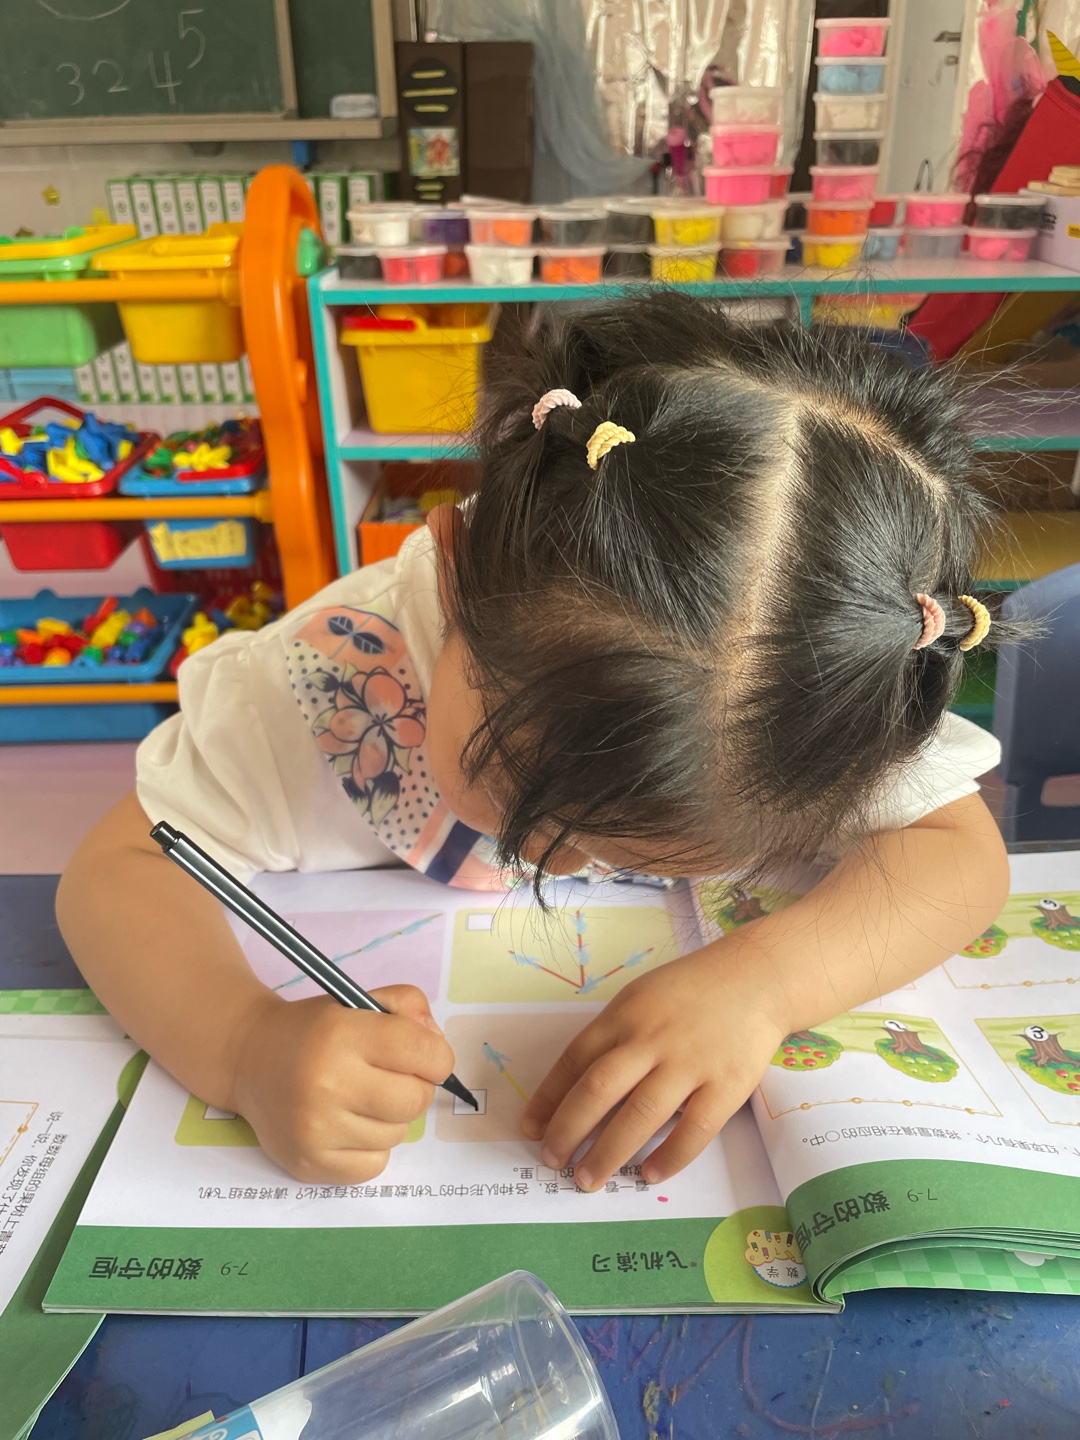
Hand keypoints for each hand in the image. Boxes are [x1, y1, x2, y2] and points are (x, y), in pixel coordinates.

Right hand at [231, 985, 453, 1182]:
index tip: (425, 1056)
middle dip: (415, 1087)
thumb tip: (437, 1043)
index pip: (423, 1052)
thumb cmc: (313, 1031)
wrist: (248, 1059)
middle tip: (392, 1078)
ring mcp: (316, 1129)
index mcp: (342, 1035)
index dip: (436, 1055)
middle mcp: (327, 1083)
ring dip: (390, 1118)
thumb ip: (407, 1007)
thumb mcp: (357, 1000)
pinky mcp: (309, 1164)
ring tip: (360, 1098)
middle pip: (415, 1099)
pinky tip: (348, 1125)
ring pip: (397, 1134)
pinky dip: (371, 1148)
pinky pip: (375, 1165)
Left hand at [521, 945, 786, 1190]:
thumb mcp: (641, 997)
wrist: (756, 977)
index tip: (532, 1129)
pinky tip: (648, 1175)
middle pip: (599, 1090)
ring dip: (609, 1152)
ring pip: (640, 1115)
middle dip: (569, 1131)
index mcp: (625, 1015)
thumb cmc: (691, 990)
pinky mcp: (726, 1086)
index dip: (549, 1097)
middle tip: (552, 1161)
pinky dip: (668, 1157)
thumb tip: (577, 1086)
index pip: (576, 1060)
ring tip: (588, 1179)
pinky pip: (693, 1131)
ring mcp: (690, 1063)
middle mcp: (652, 1039)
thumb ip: (613, 1036)